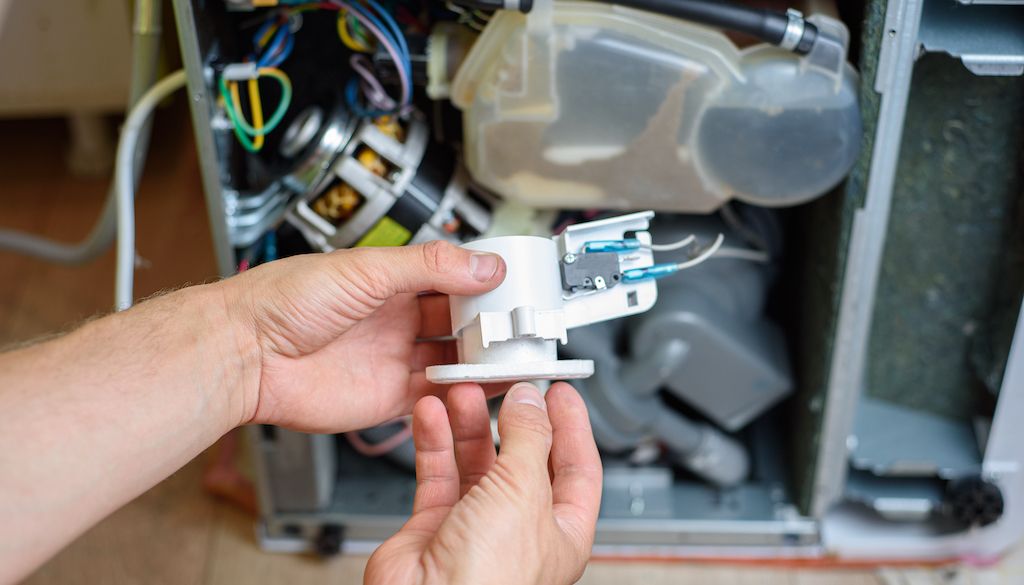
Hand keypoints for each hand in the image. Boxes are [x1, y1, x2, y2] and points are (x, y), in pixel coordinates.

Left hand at [217, 241, 505, 431]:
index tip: (514, 283)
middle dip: (490, 321)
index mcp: (389, 281)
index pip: (451, 277)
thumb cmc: (285, 301)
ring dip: (481, 357)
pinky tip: (485, 384)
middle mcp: (394, 319)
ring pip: (452, 358)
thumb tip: (484, 264)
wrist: (245, 353)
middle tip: (521, 323)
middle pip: (458, 320)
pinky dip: (462, 392)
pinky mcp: (387, 398)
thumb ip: (429, 267)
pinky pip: (435, 395)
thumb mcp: (366, 270)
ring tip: (515, 353)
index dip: (483, 281)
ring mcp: (392, 359)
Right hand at [365, 382, 602, 584]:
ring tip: (462, 392)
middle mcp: (520, 530)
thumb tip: (531, 402)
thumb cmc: (487, 579)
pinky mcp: (435, 526)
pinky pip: (438, 473)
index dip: (572, 426)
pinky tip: (432, 416)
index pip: (578, 468)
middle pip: (522, 460)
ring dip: (469, 424)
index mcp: (561, 532)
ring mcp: (476, 527)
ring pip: (476, 462)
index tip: (560, 393)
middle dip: (513, 419)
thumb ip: (528, 439)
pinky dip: (434, 442)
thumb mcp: (524, 491)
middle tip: (506, 386)